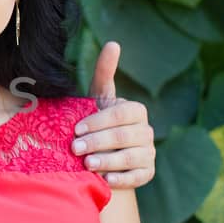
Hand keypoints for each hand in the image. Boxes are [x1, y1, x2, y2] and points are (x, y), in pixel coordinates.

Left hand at [77, 42, 154, 189]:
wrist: (104, 155)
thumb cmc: (98, 122)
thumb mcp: (99, 98)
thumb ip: (104, 73)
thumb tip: (113, 43)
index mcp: (136, 110)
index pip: (120, 113)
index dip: (98, 121)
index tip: (76, 129)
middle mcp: (146, 131)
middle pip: (123, 135)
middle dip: (97, 141)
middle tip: (74, 148)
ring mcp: (148, 153)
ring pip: (130, 156)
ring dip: (107, 160)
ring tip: (87, 164)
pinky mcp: (147, 173)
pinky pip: (137, 176)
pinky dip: (121, 178)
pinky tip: (105, 179)